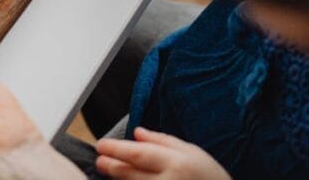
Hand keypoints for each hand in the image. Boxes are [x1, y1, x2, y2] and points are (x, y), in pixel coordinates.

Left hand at [95, 127, 230, 179]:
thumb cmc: (210, 177)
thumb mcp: (192, 151)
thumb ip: (162, 140)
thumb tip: (137, 133)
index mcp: (177, 163)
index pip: (138, 155)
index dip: (116, 150)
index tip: (101, 145)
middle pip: (130, 174)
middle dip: (111, 165)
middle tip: (99, 159)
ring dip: (117, 178)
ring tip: (106, 168)